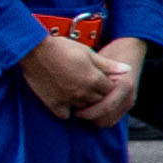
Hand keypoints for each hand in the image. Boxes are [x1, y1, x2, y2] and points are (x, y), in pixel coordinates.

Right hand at [21, 32, 136, 128]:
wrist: (35, 51)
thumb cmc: (63, 48)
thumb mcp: (89, 53)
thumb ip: (108, 65)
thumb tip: (127, 69)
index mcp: (94, 79)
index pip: (110, 89)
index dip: (107, 84)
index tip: (101, 79)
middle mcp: (83, 92)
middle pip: (99, 100)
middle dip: (98, 94)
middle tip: (89, 84)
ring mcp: (68, 100)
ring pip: (84, 107)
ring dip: (84, 102)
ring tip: (78, 90)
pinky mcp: (54, 104)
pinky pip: (65, 115)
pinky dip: (68, 110)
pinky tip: (66, 101)